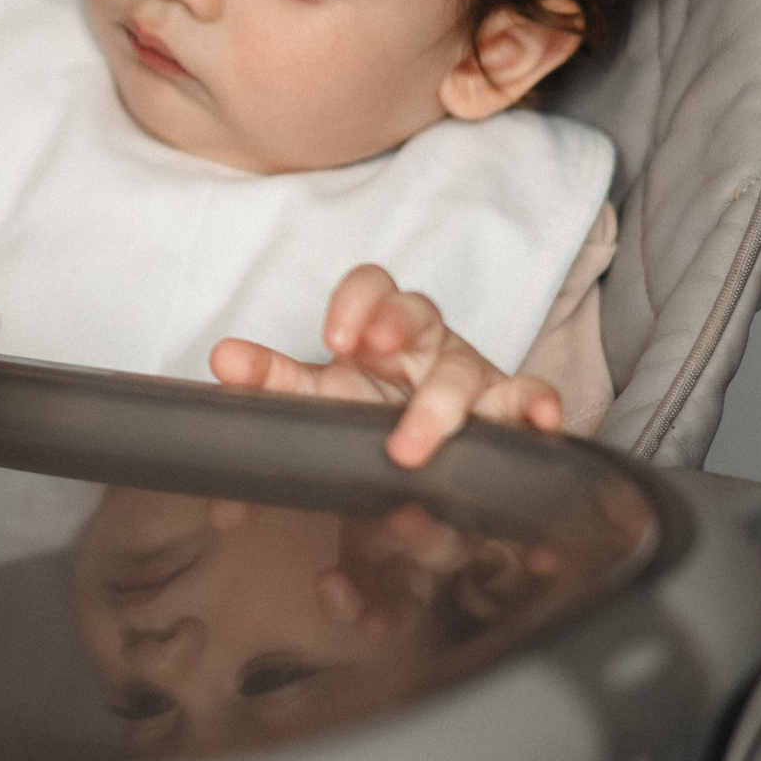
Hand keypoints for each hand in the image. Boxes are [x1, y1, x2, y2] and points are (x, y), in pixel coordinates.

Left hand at [208, 265, 563, 468]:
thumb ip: (270, 384)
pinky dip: (538, 408)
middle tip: (371, 351)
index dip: (357, 302)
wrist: (414, 472)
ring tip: (411, 443)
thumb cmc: (367, 417)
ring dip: (440, 403)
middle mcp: (428, 347)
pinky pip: (531, 402)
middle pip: (420, 314)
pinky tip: (538, 421)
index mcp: (379, 334)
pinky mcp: (508, 418)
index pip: (372, 288)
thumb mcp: (317, 401)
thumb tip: (222, 363)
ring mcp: (472, 381)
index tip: (334, 336)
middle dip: (398, 326)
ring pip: (466, 372)